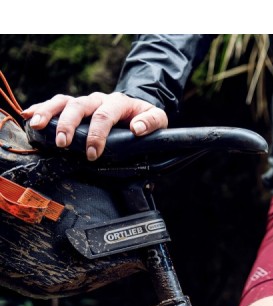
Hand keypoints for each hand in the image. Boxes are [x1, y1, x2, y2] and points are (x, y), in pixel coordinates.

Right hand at [21, 92, 167, 160]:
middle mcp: (99, 99)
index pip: (104, 116)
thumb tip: (137, 129)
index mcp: (119, 103)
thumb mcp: (158, 118)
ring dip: (49, 113)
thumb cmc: (146, 117)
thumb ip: (152, 123)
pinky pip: (56, 103)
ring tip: (37, 125)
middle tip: (63, 144)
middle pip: (79, 106)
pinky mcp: (76, 106)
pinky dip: (42, 108)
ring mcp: (86, 102)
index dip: (97, 135)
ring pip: (64, 102)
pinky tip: (29, 116)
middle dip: (69, 125)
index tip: (92, 154)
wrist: (139, 109)